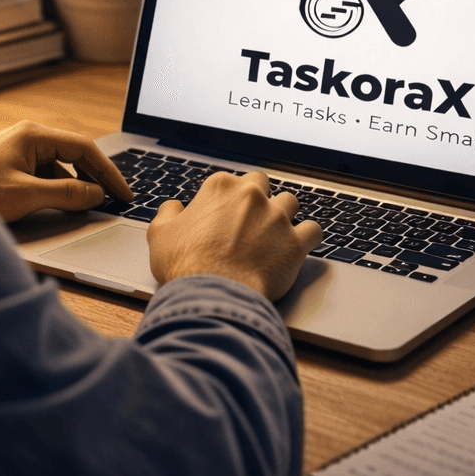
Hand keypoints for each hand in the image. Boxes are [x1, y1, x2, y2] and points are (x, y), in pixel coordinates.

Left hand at [0, 120, 132, 222]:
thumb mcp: (26, 195)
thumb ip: (66, 194)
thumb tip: (96, 195)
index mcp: (33, 135)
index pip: (84, 148)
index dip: (108, 172)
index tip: (124, 193)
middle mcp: (27, 137)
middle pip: (74, 155)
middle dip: (94, 178)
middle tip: (114, 200)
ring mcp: (17, 150)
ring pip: (59, 167)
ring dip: (73, 187)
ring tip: (86, 208)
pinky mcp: (9, 164)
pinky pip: (43, 174)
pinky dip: (56, 189)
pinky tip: (59, 207)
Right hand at [147, 171, 321, 299]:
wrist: (213, 294)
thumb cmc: (185, 265)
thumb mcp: (160, 235)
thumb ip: (168, 214)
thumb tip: (173, 207)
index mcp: (220, 188)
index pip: (229, 181)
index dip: (226, 200)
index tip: (223, 215)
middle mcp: (252, 196)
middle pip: (262, 184)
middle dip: (258, 197)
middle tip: (249, 219)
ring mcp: (276, 218)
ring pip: (291, 202)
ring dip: (284, 214)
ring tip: (274, 232)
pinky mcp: (295, 242)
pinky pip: (313, 230)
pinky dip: (308, 236)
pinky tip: (300, 244)